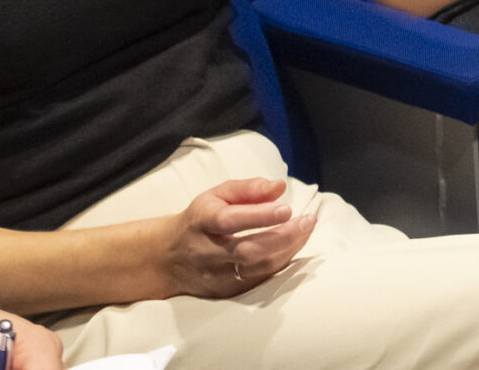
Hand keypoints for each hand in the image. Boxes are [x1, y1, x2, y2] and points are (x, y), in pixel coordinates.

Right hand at [155, 177, 317, 299]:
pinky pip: (257, 281)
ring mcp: (214, 276)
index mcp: (202, 222)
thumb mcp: (217, 195)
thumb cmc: (201, 219)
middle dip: (283, 236)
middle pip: (247, 250)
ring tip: (306, 230)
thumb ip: (248, 188)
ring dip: (287, 250)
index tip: (288, 209)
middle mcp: (206, 252)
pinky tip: (293, 247)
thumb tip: (280, 187)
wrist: (169, 257)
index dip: (260, 216)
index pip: (230, 220)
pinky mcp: (223, 292)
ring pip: (256, 268)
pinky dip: (279, 263)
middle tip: (308, 220)